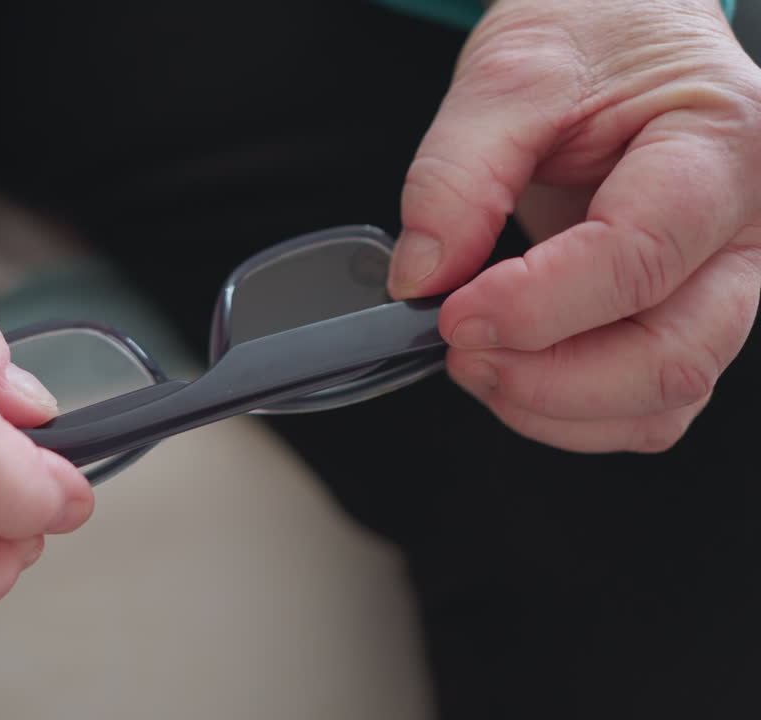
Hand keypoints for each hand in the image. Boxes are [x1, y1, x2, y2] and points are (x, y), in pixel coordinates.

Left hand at [388, 0, 760, 451]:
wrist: (624, 25)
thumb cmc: (589, 35)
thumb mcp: (508, 73)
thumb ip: (456, 176)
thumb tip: (421, 279)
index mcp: (722, 144)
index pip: (638, 257)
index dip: (534, 306)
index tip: (448, 314)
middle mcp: (749, 225)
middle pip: (671, 354)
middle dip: (546, 379)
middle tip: (457, 347)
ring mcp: (728, 280)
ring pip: (665, 398)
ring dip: (554, 404)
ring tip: (477, 358)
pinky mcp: (692, 313)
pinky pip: (649, 403)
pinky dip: (572, 409)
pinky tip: (515, 368)